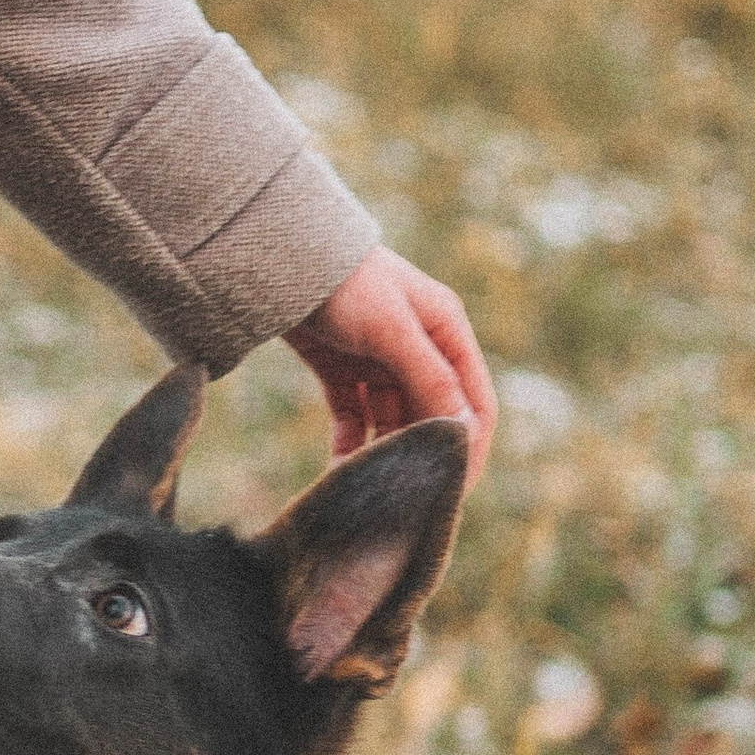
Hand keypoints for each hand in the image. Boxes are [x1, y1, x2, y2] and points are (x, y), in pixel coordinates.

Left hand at [285, 248, 495, 477]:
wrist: (279, 256)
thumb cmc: (346, 283)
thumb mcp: (392, 330)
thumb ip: (430, 378)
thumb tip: (463, 431)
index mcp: (447, 334)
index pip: (474, 405)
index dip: (468, 449)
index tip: (451, 490)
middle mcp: (419, 351)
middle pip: (432, 418)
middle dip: (418, 457)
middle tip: (401, 499)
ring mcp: (381, 362)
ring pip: (391, 423)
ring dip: (381, 455)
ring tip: (365, 489)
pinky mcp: (343, 371)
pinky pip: (355, 419)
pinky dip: (350, 444)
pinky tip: (338, 470)